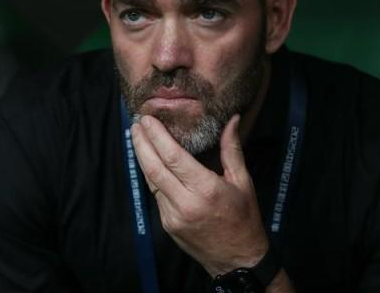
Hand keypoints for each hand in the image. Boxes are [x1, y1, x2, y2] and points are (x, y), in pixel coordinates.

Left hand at [130, 114, 268, 276]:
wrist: (237, 260)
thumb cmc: (244, 218)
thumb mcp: (243, 181)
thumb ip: (232, 149)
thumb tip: (233, 120)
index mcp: (206, 189)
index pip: (173, 157)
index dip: (157, 137)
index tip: (148, 119)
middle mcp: (185, 203)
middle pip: (154, 168)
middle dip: (141, 143)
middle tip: (135, 123)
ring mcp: (172, 216)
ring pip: (151, 182)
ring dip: (142, 158)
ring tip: (138, 137)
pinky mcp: (167, 224)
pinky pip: (156, 195)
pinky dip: (152, 176)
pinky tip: (151, 162)